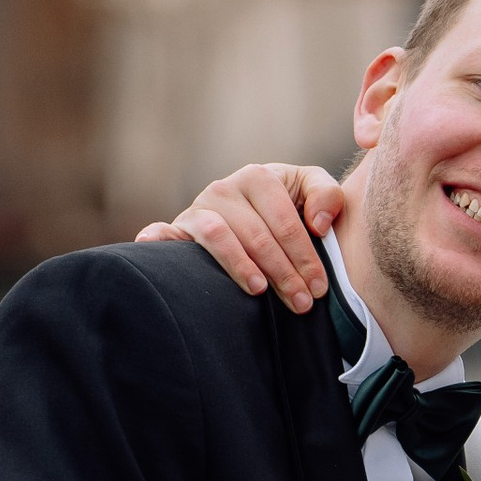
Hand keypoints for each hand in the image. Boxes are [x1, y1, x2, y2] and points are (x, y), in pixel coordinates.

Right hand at [136, 163, 345, 310]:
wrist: (252, 213)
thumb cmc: (287, 208)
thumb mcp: (310, 193)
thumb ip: (326, 195)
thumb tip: (318, 223)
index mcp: (258, 177)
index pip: (284, 220)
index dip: (304, 255)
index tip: (319, 288)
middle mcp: (224, 188)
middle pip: (255, 234)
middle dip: (282, 272)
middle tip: (300, 304)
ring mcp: (198, 209)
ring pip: (218, 235)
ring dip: (239, 265)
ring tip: (259, 292)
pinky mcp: (177, 229)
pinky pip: (163, 234)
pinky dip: (157, 242)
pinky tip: (154, 251)